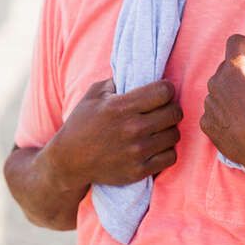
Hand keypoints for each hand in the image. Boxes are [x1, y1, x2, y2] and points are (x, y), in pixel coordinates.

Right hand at [46, 78, 182, 187]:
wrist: (70, 161)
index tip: (161, 92)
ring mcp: (137, 151)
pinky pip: (170, 157)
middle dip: (170, 107)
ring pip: (174, 134)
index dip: (166, 88)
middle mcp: (132, 129)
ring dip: (169, 129)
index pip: (164, 92)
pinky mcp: (139, 170)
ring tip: (158, 128)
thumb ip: (117, 81)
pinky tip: (156, 146)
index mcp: (121, 107)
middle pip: (174, 112)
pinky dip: (166, 150)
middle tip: (162, 110)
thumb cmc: (81, 124)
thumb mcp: (93, 95)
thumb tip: (139, 74)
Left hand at [200, 34, 244, 174]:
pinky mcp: (205, 123)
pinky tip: (239, 124)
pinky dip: (224, 113)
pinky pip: (214, 110)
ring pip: (219, 89)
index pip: (235, 41)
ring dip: (230, 93)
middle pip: (226, 67)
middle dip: (239, 73)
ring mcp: (209, 104)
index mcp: (236, 69)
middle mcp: (216, 82)